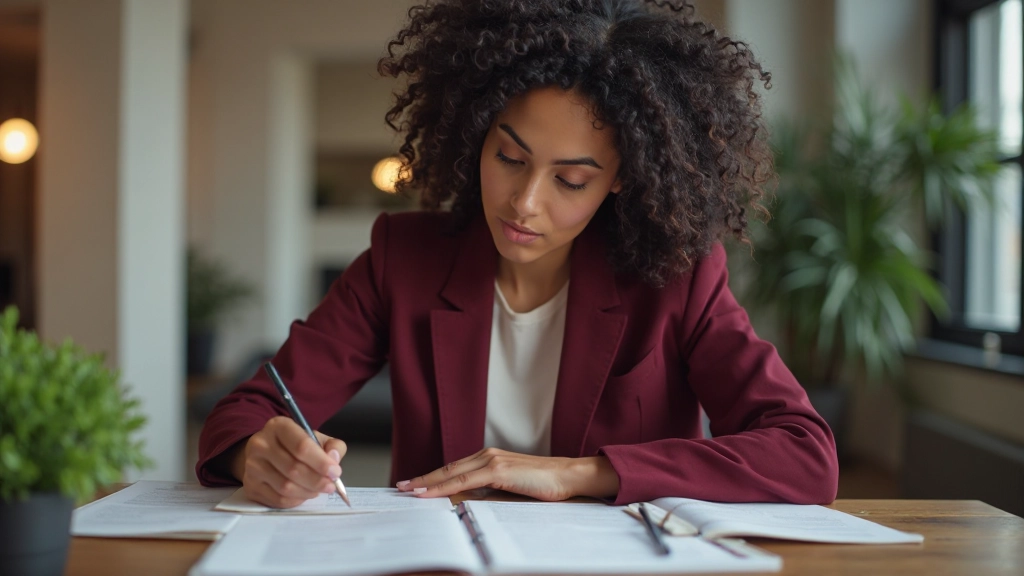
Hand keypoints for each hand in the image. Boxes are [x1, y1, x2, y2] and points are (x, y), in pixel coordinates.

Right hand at [231, 416, 347, 507]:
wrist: (265, 454)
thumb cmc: (295, 445)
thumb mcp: (316, 438)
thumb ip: (332, 445)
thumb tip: (333, 458)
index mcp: (279, 426)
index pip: (301, 446)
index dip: (321, 462)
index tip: (335, 472)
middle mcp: (260, 444)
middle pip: (293, 468)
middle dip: (317, 480)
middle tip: (330, 486)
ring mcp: (252, 466)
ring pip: (285, 486)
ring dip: (308, 492)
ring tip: (318, 489)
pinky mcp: (250, 485)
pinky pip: (277, 499)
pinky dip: (296, 500)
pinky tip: (303, 494)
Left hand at [395, 448, 619, 500]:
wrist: (568, 476)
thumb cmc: (544, 485)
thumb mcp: (511, 490)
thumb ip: (490, 493)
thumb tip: (467, 503)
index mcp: (490, 459)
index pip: (455, 468)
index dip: (433, 477)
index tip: (413, 485)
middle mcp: (488, 455)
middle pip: (448, 468)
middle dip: (422, 478)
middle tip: (400, 487)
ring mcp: (492, 460)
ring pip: (452, 472)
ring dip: (428, 482)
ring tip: (408, 490)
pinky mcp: (498, 469)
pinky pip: (464, 479)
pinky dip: (443, 486)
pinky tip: (430, 492)